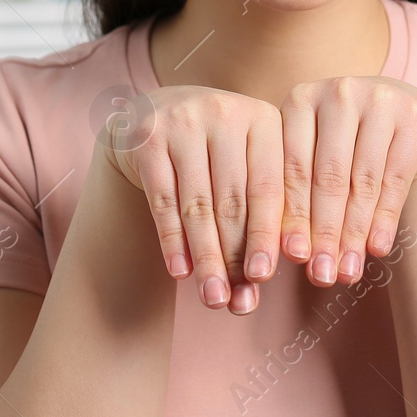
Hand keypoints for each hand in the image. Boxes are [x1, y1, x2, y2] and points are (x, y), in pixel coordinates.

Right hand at [100, 85, 283, 315]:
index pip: (269, 188)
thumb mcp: (246, 166)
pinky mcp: (147, 137)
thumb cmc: (217, 154)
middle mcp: (225, 112)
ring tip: (211, 298)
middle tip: (234, 303)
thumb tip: (255, 287)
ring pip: (197, 206)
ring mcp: (183, 121)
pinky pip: (162, 200)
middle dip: (234, 258)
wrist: (157, 116)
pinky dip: (172, 240)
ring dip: (205, 258)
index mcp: (265, 118)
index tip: (263, 279)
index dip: (267, 237)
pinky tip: (179, 271)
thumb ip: (258, 217)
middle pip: (232, 201)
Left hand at [277, 77, 416, 286]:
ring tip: (348, 272)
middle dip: (324, 232)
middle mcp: (338, 92)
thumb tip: (292, 254)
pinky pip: (396, 177)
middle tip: (321, 275)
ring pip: (363, 180)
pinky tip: (377, 248)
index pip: (292, 167)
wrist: (402, 118)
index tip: (292, 260)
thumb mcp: (314, 156)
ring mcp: (379, 99)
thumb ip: (298, 194)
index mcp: (299, 99)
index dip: (292, 217)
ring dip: (354, 232)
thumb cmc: (343, 147)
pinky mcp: (414, 116)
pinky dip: (385, 217)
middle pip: (328, 175)